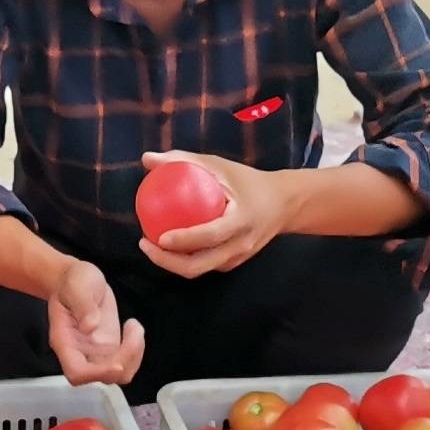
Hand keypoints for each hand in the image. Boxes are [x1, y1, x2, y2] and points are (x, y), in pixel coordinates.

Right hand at [46, 256, 144, 387]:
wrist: (78, 279)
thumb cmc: (73, 281)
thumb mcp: (77, 286)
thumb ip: (83, 305)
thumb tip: (90, 326)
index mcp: (65, 342)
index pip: (77, 372)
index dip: (97, 374)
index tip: (116, 362)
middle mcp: (80, 354)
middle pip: (101, 377)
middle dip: (124, 361)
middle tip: (133, 330)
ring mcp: (96, 354)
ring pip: (118, 374)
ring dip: (134, 356)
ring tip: (134, 326)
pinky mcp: (110, 349)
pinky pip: (126, 362)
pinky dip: (136, 351)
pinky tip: (134, 328)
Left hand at [137, 152, 289, 278]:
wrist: (283, 204)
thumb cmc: (247, 180)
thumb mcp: (219, 165)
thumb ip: (184, 160)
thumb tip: (147, 159)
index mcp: (241, 222)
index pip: (210, 236)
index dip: (184, 241)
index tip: (159, 237)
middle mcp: (240, 245)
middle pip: (200, 266)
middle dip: (167, 262)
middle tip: (146, 244)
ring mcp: (237, 258)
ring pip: (200, 270)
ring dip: (172, 263)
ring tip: (151, 245)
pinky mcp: (233, 263)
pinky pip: (205, 265)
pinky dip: (185, 259)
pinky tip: (168, 246)